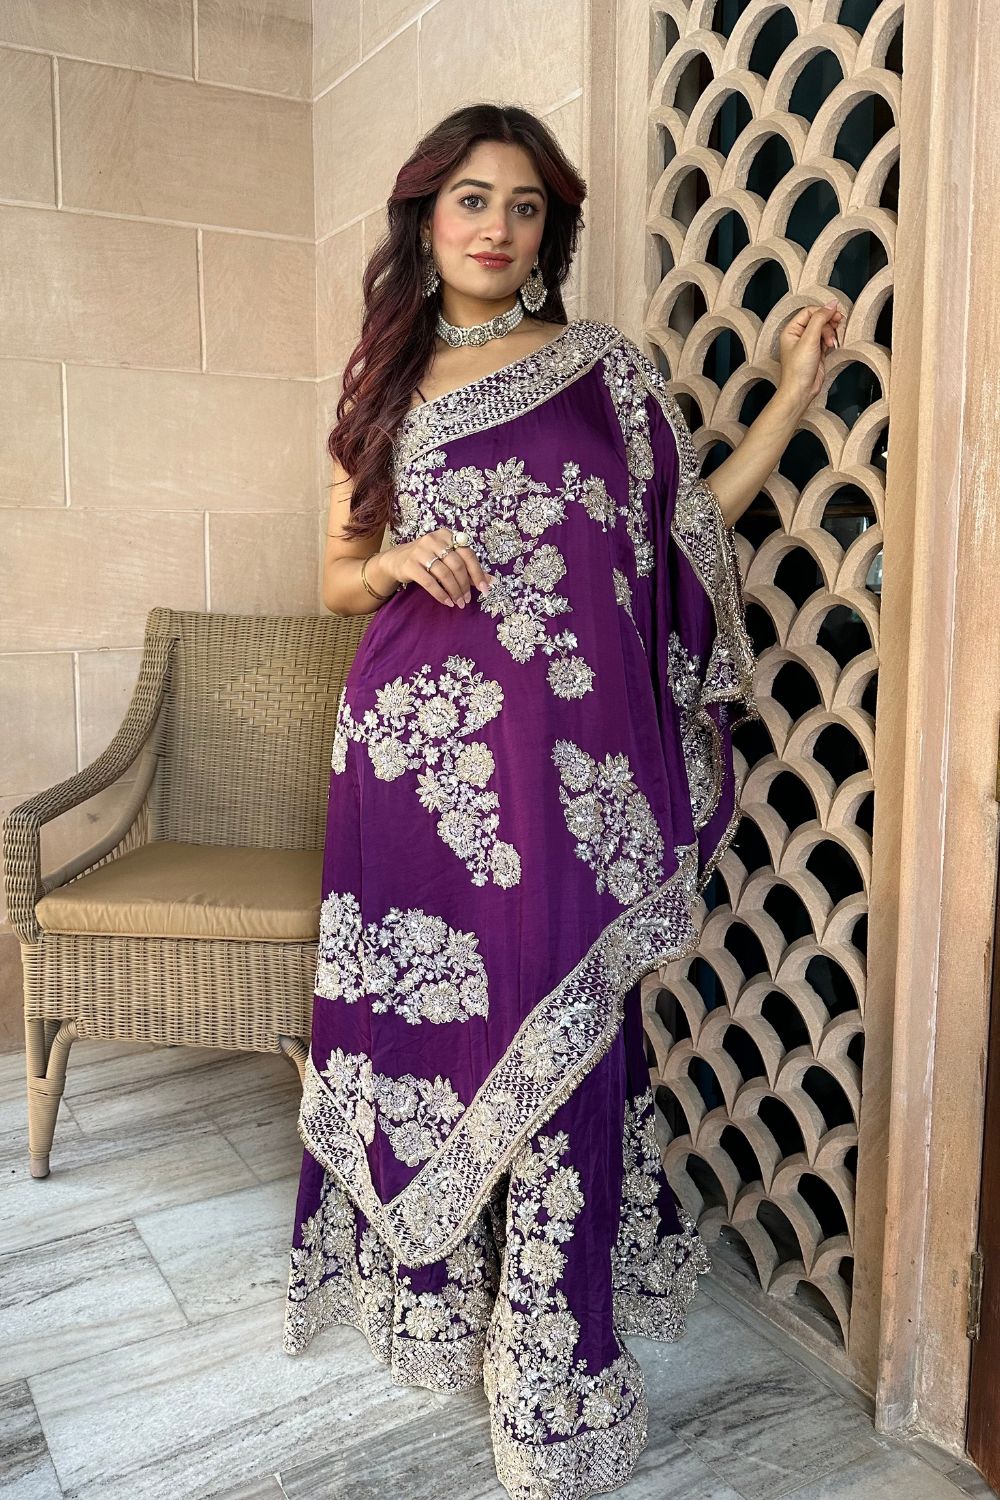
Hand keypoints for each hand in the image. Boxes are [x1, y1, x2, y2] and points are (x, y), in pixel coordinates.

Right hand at [383, 527, 493, 608]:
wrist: (396, 560)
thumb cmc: (427, 560)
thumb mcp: (447, 559)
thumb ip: (468, 568)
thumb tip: (492, 581)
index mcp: (447, 535)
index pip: (468, 554)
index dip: (478, 573)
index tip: (485, 589)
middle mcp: (433, 539)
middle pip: (457, 565)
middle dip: (465, 585)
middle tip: (467, 600)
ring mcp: (420, 551)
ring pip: (444, 574)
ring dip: (454, 591)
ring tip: (458, 603)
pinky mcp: (410, 564)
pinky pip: (429, 582)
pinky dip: (440, 594)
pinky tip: (447, 602)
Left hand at [776, 298, 843, 414]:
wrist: (801, 390)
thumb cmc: (798, 369)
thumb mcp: (809, 339)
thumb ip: (820, 319)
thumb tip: (830, 305)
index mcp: (791, 330)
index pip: (809, 312)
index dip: (823, 311)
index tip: (835, 313)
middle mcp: (798, 336)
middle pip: (818, 319)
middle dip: (828, 323)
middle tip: (837, 324)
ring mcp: (808, 344)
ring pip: (824, 329)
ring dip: (830, 333)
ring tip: (831, 342)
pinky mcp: (816, 352)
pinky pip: (826, 339)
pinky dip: (831, 341)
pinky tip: (832, 346)